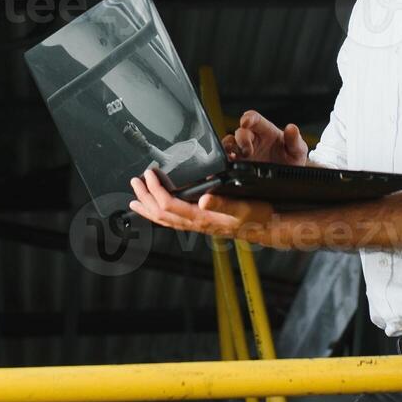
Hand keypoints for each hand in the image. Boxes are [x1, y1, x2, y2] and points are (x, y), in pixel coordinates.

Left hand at [128, 169, 275, 242]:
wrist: (267, 227)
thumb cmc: (257, 216)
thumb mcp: (243, 207)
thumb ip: (223, 204)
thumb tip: (203, 200)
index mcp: (203, 218)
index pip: (169, 205)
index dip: (155, 190)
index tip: (149, 174)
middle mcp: (196, 223)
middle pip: (161, 214)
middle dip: (145, 198)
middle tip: (135, 182)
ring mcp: (197, 224)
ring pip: (164, 219)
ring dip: (148, 207)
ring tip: (135, 199)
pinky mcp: (200, 222)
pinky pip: (173, 220)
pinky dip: (160, 213)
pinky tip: (157, 208)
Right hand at [222, 110, 308, 165]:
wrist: (290, 178)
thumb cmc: (292, 159)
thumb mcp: (298, 150)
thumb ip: (295, 140)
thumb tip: (291, 128)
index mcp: (266, 131)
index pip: (254, 119)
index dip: (248, 118)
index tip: (245, 121)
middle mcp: (253, 139)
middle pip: (240, 131)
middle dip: (241, 139)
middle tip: (248, 151)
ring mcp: (244, 151)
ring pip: (230, 142)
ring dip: (230, 147)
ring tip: (237, 156)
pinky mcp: (239, 163)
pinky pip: (227, 157)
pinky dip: (225, 159)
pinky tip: (229, 162)